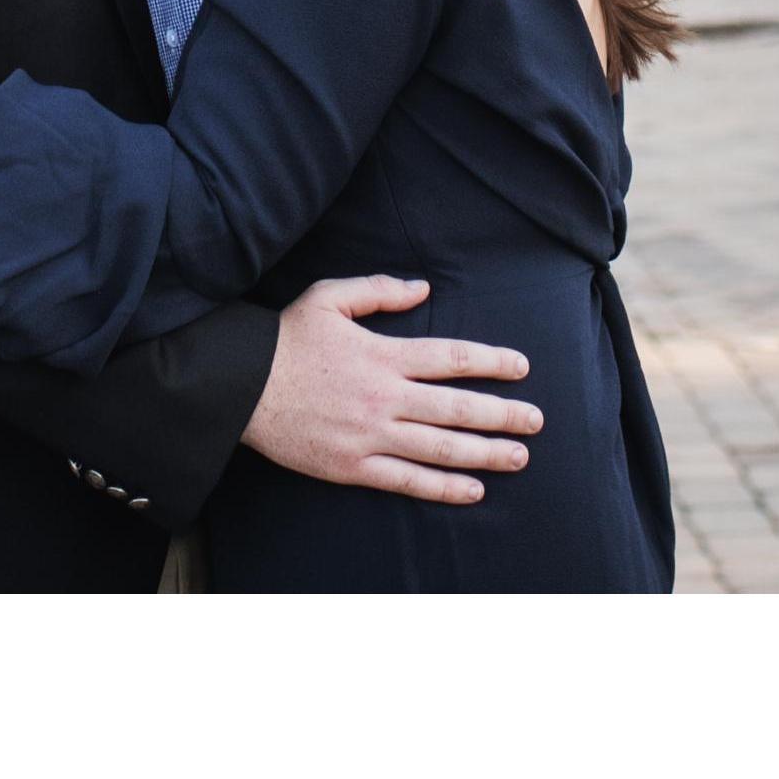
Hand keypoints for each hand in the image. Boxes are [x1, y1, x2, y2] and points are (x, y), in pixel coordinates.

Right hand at [240, 275, 540, 503]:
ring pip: (440, 448)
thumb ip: (379, 291)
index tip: (521, 367)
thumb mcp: (329, 298)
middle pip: (457, 407)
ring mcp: (370, 436)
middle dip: (502, 414)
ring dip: (485, 452)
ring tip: (520, 457)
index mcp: (383, 354)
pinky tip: (473, 490)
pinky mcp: (353, 467)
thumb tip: (422, 289)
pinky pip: (407, 481)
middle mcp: (384, 397)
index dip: (491, 361)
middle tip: (536, 421)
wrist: (241, 387)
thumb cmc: (286, 339)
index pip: (451, 357)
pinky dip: (443, 488)